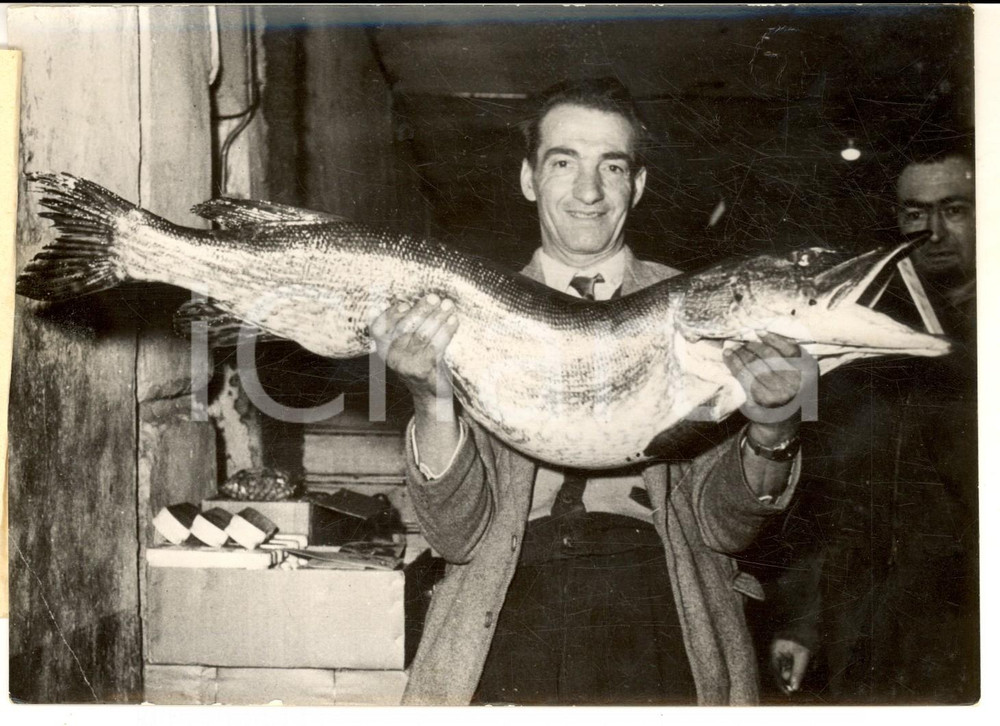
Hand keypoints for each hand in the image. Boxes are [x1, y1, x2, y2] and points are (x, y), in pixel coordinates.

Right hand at [370, 294, 458, 409]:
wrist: (432, 395)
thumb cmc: (422, 363)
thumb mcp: (407, 347)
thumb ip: (405, 328)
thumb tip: (415, 300)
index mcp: (384, 348)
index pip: (379, 327)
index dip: (391, 314)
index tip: (406, 303)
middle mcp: (391, 357)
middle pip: (404, 327)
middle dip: (421, 310)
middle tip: (434, 297)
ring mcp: (406, 365)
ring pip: (422, 335)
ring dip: (437, 317)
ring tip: (448, 305)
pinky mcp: (423, 370)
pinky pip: (436, 345)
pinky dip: (446, 330)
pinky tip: (454, 320)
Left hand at [724, 331, 803, 443]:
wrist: (781, 425)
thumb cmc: (789, 393)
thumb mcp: (800, 374)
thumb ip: (791, 356)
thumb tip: (763, 333)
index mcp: (808, 373)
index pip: (789, 349)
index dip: (773, 338)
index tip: (760, 332)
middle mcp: (794, 384)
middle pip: (768, 355)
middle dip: (753, 345)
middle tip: (743, 340)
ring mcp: (775, 393)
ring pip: (753, 363)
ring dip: (740, 352)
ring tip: (732, 346)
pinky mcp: (757, 400)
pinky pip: (742, 375)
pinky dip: (733, 362)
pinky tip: (729, 356)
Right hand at [769, 638, 810, 693]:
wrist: (812, 617)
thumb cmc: (805, 634)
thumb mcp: (802, 655)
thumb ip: (797, 672)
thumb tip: (794, 687)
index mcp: (775, 649)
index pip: (775, 670)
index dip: (780, 682)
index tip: (789, 692)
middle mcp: (778, 649)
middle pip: (783, 668)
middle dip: (793, 675)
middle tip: (801, 684)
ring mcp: (786, 647)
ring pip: (792, 664)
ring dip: (800, 669)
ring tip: (811, 663)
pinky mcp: (795, 646)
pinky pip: (799, 659)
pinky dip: (806, 662)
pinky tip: (814, 659)